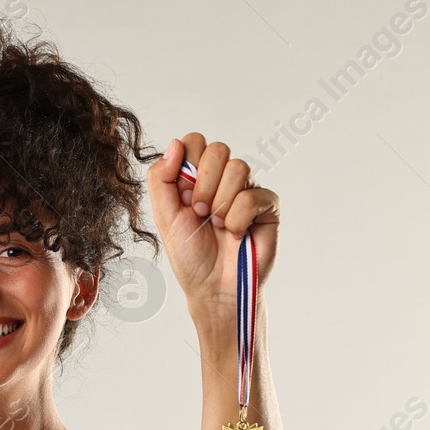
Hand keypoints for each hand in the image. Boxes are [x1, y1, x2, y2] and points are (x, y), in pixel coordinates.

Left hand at [147, 133, 279, 320]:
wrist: (213, 287)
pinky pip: (253, 196)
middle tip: (199, 213)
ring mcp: (248, 189)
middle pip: (218, 149)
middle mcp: (224, 178)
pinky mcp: (268, 205)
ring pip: (238, 168)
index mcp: (198, 176)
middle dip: (203, 185)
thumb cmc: (191, 255)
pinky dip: (237, 219)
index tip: (183, 198)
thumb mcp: (164, 216)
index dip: (186, 166)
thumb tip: (175, 143)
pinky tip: (236, 233)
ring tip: (217, 225)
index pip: (194, 142)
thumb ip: (161, 179)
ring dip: (220, 204)